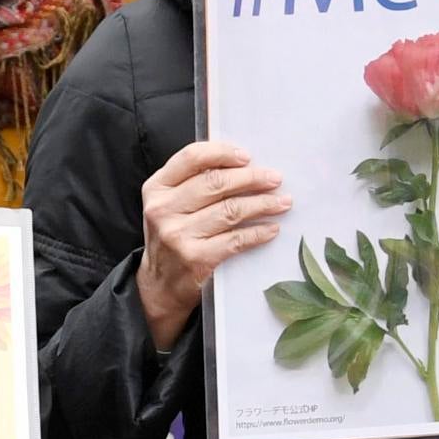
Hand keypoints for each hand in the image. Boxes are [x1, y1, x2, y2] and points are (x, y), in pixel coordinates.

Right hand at [136, 139, 290, 346]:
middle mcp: (163, 209)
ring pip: (231, 210)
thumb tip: (243, 165)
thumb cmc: (172, 237)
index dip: (223, 153)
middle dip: (252, 178)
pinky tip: (272, 229)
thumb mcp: (169, 205)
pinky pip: (236, 240)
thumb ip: (193, 182)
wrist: (158, 286)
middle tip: (275, 179)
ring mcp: (178, 235)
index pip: (191, 158)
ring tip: (282, 202)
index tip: (247, 157)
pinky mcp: (196, 259)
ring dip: (263, 204)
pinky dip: (258, 233)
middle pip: (216, 182)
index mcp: (156, 188)